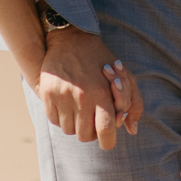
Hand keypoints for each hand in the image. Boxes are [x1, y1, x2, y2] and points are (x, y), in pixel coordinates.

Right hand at [35, 27, 142, 149]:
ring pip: (69, 130)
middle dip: (92, 132)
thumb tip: (131, 130)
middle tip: (93, 118)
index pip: (105, 131)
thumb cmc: (102, 60)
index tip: (108, 139)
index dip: (108, 140)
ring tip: (80, 108)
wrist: (71, 39)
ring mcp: (62, 96)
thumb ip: (133, 104)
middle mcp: (81, 96)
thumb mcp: (125, 76)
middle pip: (86, 136)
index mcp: (102, 93)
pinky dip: (62, 118)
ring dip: (76, 125)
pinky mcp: (48, 94)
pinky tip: (68, 104)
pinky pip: (54, 121)